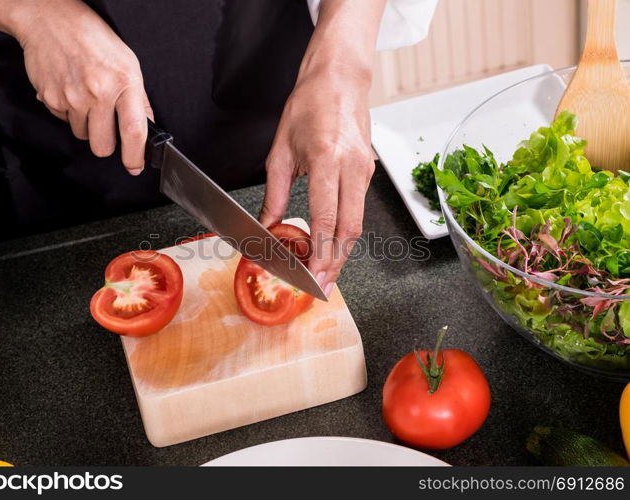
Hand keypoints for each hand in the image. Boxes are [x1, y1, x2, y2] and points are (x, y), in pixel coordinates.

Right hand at [13, 0, 152, 173]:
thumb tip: (147, 125)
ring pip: (82, 135)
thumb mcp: (128, 62)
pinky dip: (68, 112)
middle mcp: (99, 92)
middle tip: (106, 126)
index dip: (135, 155)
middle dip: (105, 143)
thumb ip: (138, 98)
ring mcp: (73, 97)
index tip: (135, 166)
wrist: (50, 20)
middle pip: (103, 146)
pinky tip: (71, 89)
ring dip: (86, 124)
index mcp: (125, 82)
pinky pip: (64, 121)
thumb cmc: (93, 38)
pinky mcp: (52, 99)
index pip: (134, 131)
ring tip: (86, 97)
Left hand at [260, 71, 374, 296]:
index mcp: (327, 160)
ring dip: (342, 252)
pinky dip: (345, 232)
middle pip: (349, 230)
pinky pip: (358, 209)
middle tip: (321, 286)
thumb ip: (275, 193)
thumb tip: (267, 226)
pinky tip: (331, 244)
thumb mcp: (280, 150)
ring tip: (325, 272)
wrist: (339, 79)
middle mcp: (352, 168)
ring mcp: (364, 171)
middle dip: (336, 263)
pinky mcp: (368, 172)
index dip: (320, 253)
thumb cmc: (308, 106)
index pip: (327, 219)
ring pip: (357, 224)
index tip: (312, 275)